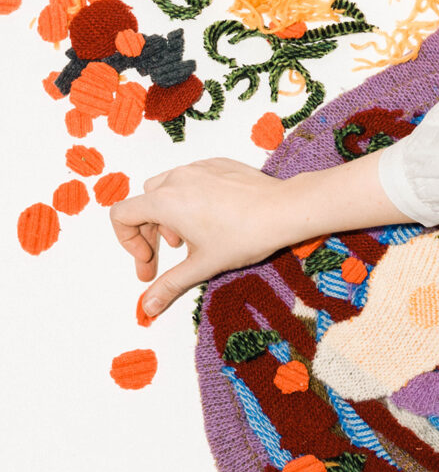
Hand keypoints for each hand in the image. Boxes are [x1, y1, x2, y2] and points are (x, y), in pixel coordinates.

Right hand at [110, 150, 411, 317]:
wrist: (284, 210)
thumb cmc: (244, 236)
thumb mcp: (202, 265)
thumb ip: (169, 285)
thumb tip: (146, 308)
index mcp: (165, 201)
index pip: (121, 214)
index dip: (128, 241)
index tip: (150, 260)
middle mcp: (177, 178)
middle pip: (144, 203)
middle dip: (150, 233)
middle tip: (166, 256)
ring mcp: (198, 167)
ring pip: (167, 189)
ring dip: (170, 215)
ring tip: (193, 238)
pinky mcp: (218, 164)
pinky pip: (192, 179)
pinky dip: (192, 199)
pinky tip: (214, 219)